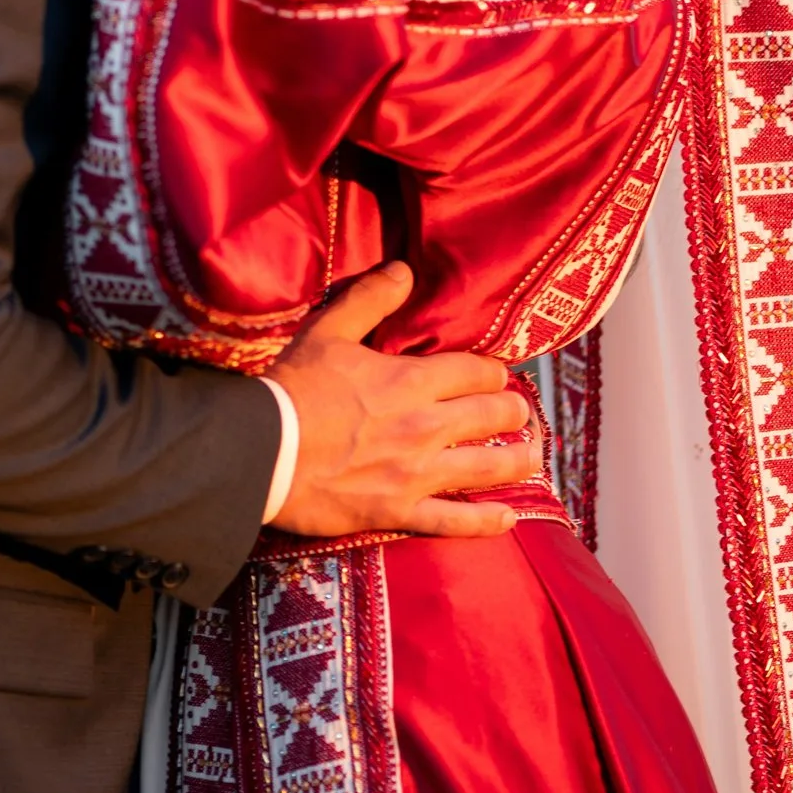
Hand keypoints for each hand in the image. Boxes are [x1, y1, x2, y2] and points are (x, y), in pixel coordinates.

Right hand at [268, 263, 531, 543]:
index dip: (494, 373)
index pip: (476, 373)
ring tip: (533, 456)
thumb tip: (405, 270)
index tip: (498, 375)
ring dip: (517, 461)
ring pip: (487, 467)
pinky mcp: (398, 512)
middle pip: (491, 417)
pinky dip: (486, 522)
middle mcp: (425, 426)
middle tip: (520, 413)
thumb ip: (370, 298)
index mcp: (412, 380)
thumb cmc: (291, 387)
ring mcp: (416, 474)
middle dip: (512, 413)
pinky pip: (453, 521)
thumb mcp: (327, 330)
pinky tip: (509, 517)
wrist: (260, 451)